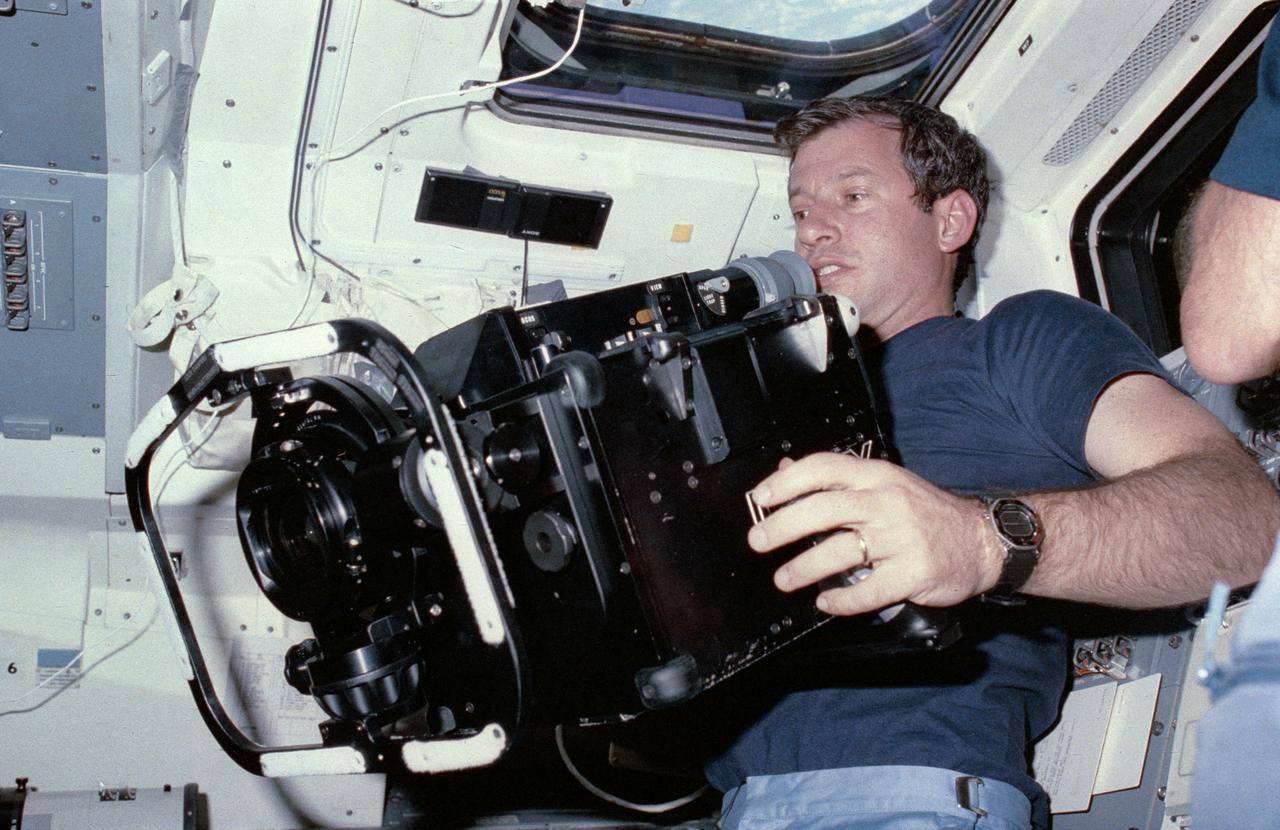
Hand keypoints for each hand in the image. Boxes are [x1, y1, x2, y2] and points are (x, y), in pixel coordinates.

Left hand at [746, 453, 1003, 615]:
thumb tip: (786, 471)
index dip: (787, 481)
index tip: (760, 497)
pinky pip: (869, 590)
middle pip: (825, 509)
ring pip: (842, 551)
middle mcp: (887, 502)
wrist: (983, 540)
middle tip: (759, 541)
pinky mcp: (915, 572)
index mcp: (876, 476)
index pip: (824, 468)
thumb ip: (837, 479)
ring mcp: (902, 538)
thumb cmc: (927, 512)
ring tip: (784, 578)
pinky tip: (826, 602)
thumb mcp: (884, 483)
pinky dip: (842, 600)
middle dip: (784, 526)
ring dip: (805, 567)